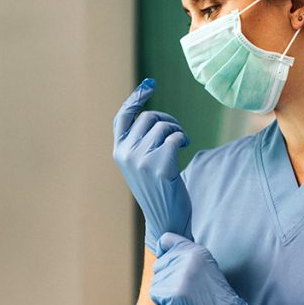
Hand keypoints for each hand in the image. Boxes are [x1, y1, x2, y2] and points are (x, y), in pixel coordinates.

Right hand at [112, 78, 191, 254]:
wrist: (166, 219)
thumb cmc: (157, 189)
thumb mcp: (140, 163)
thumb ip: (138, 142)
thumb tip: (151, 114)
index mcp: (119, 152)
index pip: (123, 117)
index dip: (136, 99)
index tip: (150, 85)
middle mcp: (126, 154)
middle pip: (149, 117)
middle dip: (167, 119)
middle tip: (177, 132)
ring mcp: (142, 160)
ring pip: (163, 126)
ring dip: (177, 130)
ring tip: (181, 142)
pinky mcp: (160, 166)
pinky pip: (174, 137)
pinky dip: (182, 138)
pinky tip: (185, 147)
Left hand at [149, 233, 264, 304]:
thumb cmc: (214, 296)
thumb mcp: (204, 267)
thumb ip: (185, 258)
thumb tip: (160, 257)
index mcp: (195, 250)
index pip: (165, 239)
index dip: (162, 252)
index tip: (167, 266)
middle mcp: (187, 258)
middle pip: (158, 265)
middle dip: (165, 281)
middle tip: (183, 292)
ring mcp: (181, 274)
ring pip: (156, 282)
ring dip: (165, 295)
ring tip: (184, 301)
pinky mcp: (175, 292)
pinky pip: (155, 296)